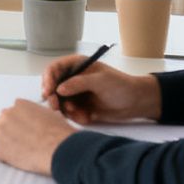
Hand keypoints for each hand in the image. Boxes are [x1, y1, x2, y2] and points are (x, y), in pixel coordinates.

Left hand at [0, 98, 76, 175]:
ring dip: (5, 143)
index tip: (24, 131)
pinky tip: (15, 158)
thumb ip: (38, 113)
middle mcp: (6, 114)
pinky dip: (2, 156)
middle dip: (10, 131)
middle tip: (21, 142)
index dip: (19, 123)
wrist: (57, 149)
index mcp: (20, 105)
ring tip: (19, 151)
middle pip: (3, 122)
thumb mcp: (52, 114)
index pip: (13, 112)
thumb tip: (39, 119)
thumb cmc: (58, 133)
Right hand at [39, 55, 161, 123]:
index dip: (48, 80)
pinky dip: (76, 117)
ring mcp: (76, 93)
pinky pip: (69, 113)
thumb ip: (79, 83)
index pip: (54, 69)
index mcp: (76, 66)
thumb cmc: (120, 85)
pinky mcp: (80, 107)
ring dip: (67, 110)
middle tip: (57, 108)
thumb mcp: (100, 81)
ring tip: (81, 114)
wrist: (136, 103)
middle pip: (52, 87)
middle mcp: (73, 79)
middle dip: (54, 99)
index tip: (48, 92)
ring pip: (59, 103)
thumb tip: (59, 89)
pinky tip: (88, 117)